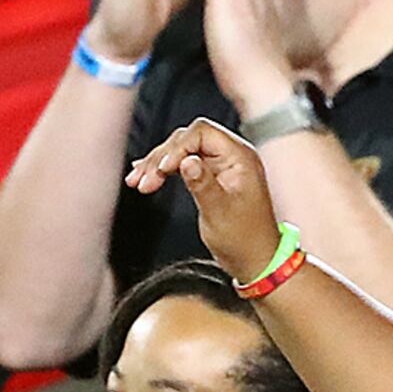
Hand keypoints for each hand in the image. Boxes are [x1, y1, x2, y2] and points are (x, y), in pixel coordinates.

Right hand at [129, 117, 283, 284]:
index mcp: (241, 157)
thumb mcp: (220, 212)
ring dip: (158, 164)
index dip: (177, 147)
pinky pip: (184, 163)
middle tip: (143, 180)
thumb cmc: (244, 239)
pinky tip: (146, 176)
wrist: (254, 259)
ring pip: (182, 151)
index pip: (202, 133)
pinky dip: (164, 171)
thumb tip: (186, 161)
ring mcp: (222, 165)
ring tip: (137, 182)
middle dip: (162, 157)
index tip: (162, 170)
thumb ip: (203, 184)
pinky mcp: (212, 176)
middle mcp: (232, 156)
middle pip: (188, 139)